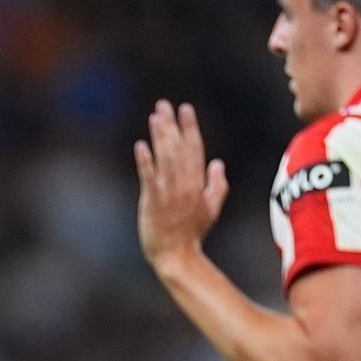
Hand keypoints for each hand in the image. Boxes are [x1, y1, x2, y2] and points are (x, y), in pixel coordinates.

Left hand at [134, 100, 229, 268]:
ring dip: (160, 137)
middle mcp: (184, 184)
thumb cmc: (193, 232)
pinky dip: (146, 162)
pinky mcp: (152, 201)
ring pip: (165, 159)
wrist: (177, 255)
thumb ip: (217, 184)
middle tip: (164, 105)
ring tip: (154, 117)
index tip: (185, 109)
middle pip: (179, 149)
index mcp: (198, 184)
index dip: (190, 128)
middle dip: (172, 126)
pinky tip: (141, 146)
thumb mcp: (212, 209)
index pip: (195, 150)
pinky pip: (149, 178)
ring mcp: (168, 192)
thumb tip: (218, 163)